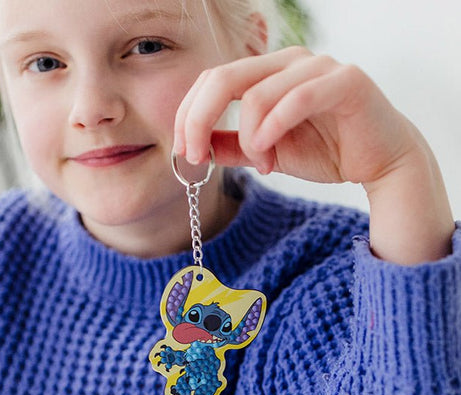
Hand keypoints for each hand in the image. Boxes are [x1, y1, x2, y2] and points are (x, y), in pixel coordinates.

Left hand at [174, 47, 453, 262]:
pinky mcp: (346, 81)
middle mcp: (289, 61)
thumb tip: (197, 145)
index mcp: (267, 73)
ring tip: (263, 165)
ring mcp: (318, 67)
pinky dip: (274, 129)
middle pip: (224, 78)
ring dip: (250, 140)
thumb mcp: (265, 152)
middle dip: (198, 120)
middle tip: (195, 157)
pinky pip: (298, 98)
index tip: (183, 152)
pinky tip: (269, 156)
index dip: (188, 115)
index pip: (212, 79)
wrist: (379, 162)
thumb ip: (232, 146)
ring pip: (258, 94)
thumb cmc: (325, 151)